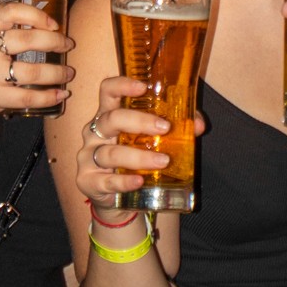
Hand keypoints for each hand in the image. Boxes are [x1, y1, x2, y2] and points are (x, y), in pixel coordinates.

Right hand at [0, 0, 73, 111]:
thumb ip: (7, 27)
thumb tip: (48, 25)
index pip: (11, 12)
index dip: (35, 15)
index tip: (54, 23)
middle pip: (27, 40)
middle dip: (55, 42)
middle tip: (69, 44)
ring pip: (32, 71)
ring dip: (56, 72)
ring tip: (69, 73)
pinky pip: (27, 97)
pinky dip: (48, 96)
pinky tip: (60, 94)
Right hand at [76, 74, 191, 209]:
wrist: (122, 202)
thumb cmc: (136, 161)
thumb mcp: (153, 142)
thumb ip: (176, 129)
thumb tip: (198, 124)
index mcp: (109, 115)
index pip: (108, 91)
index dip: (122, 85)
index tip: (142, 87)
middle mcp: (95, 132)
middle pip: (112, 119)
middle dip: (139, 121)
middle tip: (164, 128)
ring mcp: (88, 156)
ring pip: (110, 152)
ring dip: (138, 156)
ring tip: (163, 161)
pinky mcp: (88, 181)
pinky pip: (106, 181)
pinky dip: (124, 181)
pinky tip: (139, 181)